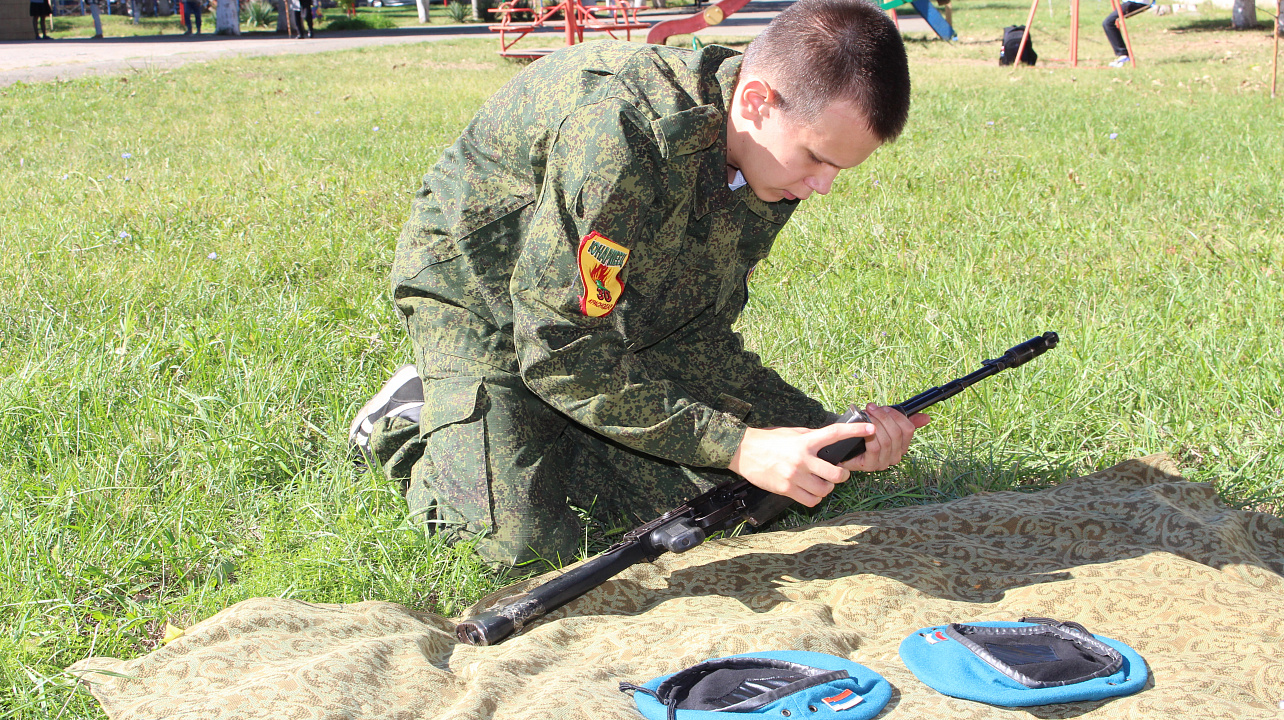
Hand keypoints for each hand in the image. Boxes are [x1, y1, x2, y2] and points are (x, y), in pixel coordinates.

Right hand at [729, 424, 874, 506]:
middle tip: (839, 474)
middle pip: (836, 473)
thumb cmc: (769, 440)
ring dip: (827, 488)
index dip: (855, 432)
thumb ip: (812, 437)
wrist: (743, 451)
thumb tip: (831, 440)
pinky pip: (811, 500)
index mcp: (806, 441)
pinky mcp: (786, 489)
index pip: (835, 434)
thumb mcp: (792, 433)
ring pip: (825, 490)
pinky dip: (815, 498)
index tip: (871, 429)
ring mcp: (794, 476)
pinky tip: (810, 492)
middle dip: (842, 475)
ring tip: (821, 483)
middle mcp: (802, 459)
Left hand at [838, 404, 930, 473]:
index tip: (885, 407)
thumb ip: (903, 421)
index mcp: (902, 446)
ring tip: (865, 414)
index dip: (897, 416)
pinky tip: (863, 427)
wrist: (843, 447)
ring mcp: (883, 463)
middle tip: (871, 408)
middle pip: (896, 433)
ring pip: (886, 440)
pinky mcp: (870, 466)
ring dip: (875, 423)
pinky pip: (875, 448)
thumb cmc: (864, 435)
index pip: (908, 429)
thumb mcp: (884, 425)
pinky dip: (869, 435)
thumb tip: (926, 417)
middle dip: (883, 417)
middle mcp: (895, 456)